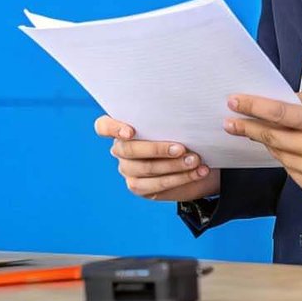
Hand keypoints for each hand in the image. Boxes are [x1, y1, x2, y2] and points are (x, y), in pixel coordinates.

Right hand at [94, 115, 221, 201]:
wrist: (193, 156)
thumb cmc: (181, 131)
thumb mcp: (176, 121)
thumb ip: (173, 117)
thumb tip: (191, 113)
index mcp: (122, 126)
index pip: (104, 126)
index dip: (113, 128)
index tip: (131, 132)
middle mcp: (120, 149)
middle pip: (128, 149)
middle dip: (157, 149)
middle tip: (181, 148)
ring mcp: (127, 169)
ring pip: (145, 169)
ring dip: (174, 166)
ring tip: (195, 161)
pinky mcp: (139, 187)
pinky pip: (156, 185)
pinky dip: (180, 178)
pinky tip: (197, 172)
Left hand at [224, 90, 301, 202]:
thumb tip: (279, 100)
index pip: (278, 113)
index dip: (253, 108)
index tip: (234, 103)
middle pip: (272, 137)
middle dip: (248, 128)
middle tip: (231, 123)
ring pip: (280, 156)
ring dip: (269, 144)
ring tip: (263, 135)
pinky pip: (292, 173)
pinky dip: (289, 161)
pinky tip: (293, 153)